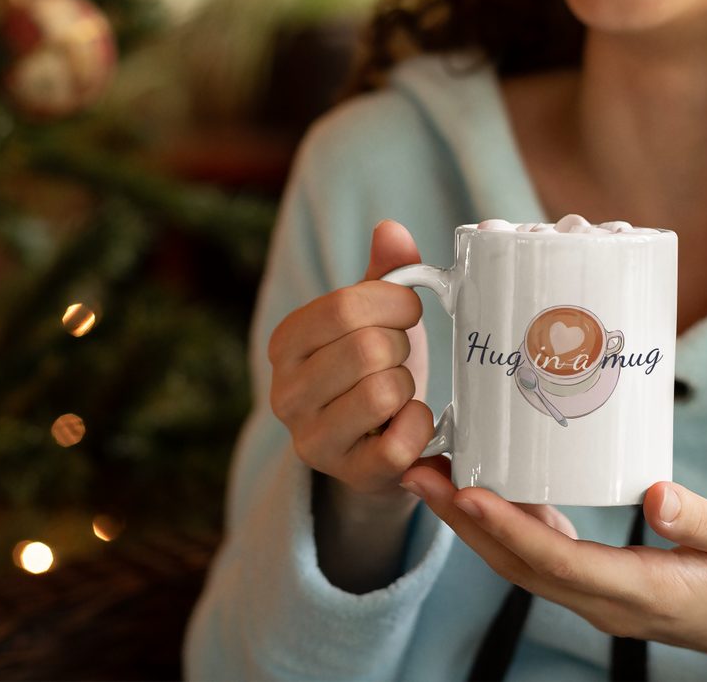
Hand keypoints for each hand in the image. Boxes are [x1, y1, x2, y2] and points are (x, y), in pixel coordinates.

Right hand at [270, 220, 433, 495]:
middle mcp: (285, 394)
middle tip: (399, 358)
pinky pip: (399, 443)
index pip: (343, 307)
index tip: (408, 311)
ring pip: (383, 393)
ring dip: (409, 387)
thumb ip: (384, 272)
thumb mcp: (375, 318)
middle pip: (366, 349)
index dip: (393, 303)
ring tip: (400, 392)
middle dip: (400, 348)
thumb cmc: (375, 369)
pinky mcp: (348, 476)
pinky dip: (421, 426)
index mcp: (285, 343)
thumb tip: (391, 229)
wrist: (375, 446)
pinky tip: (412, 421)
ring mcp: (312, 440)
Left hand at [400, 461, 706, 681]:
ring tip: (436, 476)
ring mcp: (605, 599)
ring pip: (525, 564)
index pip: (557, 560)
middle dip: (463, 521)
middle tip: (418, 472)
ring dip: (475, 524)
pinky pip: (545, 559)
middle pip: (520, 564)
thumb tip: (657, 494)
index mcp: (644, 592)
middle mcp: (611, 602)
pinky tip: (494, 492)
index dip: (506, 526)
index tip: (463, 491)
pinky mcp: (608, 587)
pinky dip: (510, 527)